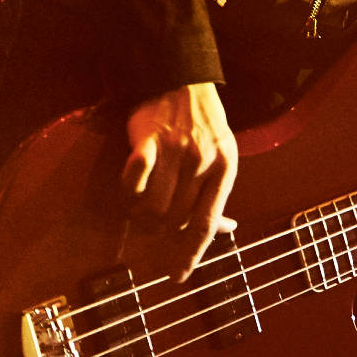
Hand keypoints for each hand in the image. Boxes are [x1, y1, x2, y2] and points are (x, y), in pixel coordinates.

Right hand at [121, 82, 237, 280]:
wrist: (184, 80)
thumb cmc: (206, 127)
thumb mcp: (225, 157)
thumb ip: (218, 194)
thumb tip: (227, 231)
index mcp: (225, 169)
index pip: (207, 223)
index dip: (192, 254)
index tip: (179, 276)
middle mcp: (202, 162)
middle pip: (174, 220)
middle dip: (163, 229)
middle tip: (156, 219)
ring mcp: (175, 151)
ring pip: (151, 207)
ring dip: (142, 213)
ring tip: (143, 202)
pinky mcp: (148, 139)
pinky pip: (133, 178)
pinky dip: (130, 189)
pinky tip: (133, 186)